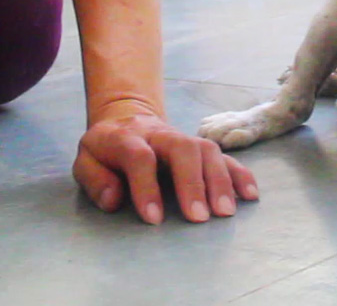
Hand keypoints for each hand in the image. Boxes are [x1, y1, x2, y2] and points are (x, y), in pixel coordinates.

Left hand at [72, 101, 258, 224]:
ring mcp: (183, 138)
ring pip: (207, 150)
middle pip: (182, 149)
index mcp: (126, 137)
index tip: (153, 219)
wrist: (128, 117)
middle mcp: (160, 134)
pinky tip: (250, 194)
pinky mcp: (200, 147)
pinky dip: (239, 174)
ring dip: (219, 180)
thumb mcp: (85, 161)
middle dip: (193, 183)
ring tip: (225, 212)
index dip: (146, 187)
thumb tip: (114, 200)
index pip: (139, 157)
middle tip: (199, 217)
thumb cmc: (106, 150)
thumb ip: (95, 180)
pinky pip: (225, 156)